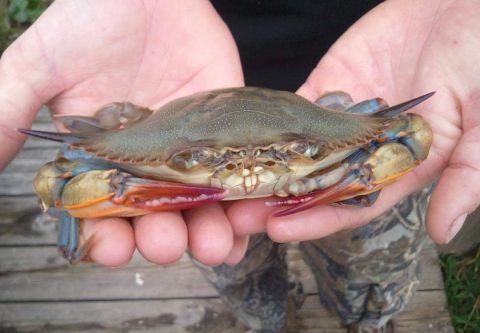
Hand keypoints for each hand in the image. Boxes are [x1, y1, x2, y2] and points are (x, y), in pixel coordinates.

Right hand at [0, 0, 242, 265]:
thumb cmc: (92, 20)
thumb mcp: (41, 65)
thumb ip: (7, 109)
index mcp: (102, 157)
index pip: (103, 210)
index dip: (105, 235)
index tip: (112, 249)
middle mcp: (146, 162)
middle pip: (156, 217)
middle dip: (162, 238)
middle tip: (166, 244)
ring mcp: (188, 150)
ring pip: (199, 205)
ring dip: (207, 233)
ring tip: (215, 246)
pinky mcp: (225, 133)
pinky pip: (238, 174)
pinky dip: (243, 203)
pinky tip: (246, 225)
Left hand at [226, 0, 479, 245]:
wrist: (466, 3)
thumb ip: (468, 174)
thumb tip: (445, 231)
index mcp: (403, 166)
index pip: (352, 203)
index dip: (317, 219)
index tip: (280, 229)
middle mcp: (368, 149)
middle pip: (316, 183)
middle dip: (279, 199)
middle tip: (238, 213)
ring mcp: (345, 118)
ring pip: (300, 149)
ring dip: (266, 166)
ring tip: (229, 181)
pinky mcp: (330, 85)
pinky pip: (295, 109)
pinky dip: (270, 123)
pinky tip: (241, 137)